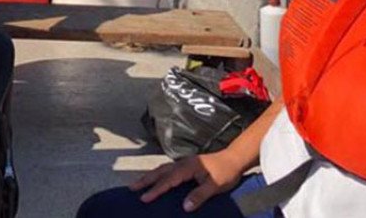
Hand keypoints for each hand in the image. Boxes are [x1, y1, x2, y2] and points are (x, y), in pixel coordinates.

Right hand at [129, 151, 243, 211]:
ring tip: (138, 183)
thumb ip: (199, 196)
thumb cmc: (226, 172)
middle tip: (132, 188)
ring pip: (162, 169)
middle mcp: (182, 163)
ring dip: (150, 176)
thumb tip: (184, 207)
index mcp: (188, 167)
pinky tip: (156, 179)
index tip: (144, 198)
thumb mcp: (215, 186)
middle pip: (160, 171)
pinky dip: (158, 174)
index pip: (168, 180)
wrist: (234, 159)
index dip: (156, 190)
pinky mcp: (186, 165)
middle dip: (145, 180)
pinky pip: (168, 169)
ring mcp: (184, 162)